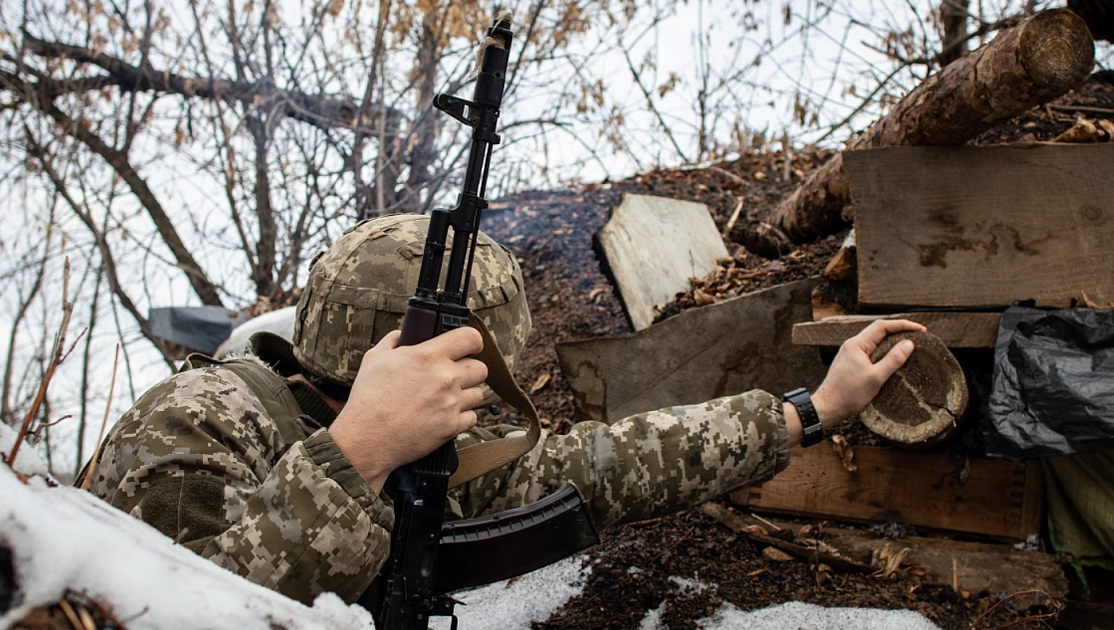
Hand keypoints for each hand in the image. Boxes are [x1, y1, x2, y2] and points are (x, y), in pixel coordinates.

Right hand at [328, 326, 487, 491]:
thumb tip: (401, 335)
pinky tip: (445, 415)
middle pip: (481, 368)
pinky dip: (462, 417)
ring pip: (479, 394)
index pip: (470, 338)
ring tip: (447, 398)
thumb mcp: (374, 359)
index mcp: (428, 356)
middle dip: (470, 370)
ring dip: (467, 395)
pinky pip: (472, 417)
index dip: (473, 341)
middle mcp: (445, 378)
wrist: (367, 438)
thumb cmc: (368, 399)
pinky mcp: (452, 426)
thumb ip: (392, 341)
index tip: (469, 347)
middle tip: (455, 376)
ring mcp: (451, 403)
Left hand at [811, 319, 926, 427]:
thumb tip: (909, 343)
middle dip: (899, 330)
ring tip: (909, 344)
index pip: (882, 326)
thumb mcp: (875, 378)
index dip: (903, 325)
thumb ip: (893, 360)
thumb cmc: (849, 394)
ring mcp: (851, 353)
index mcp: (857, 344)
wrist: (827, 407)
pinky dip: (884, 350)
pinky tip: (893, 357)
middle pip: (878, 330)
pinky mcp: (851, 363)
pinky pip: (871, 351)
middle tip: (918, 334)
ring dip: (892, 340)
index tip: (921, 329)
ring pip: (874, 341)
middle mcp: (852, 345)